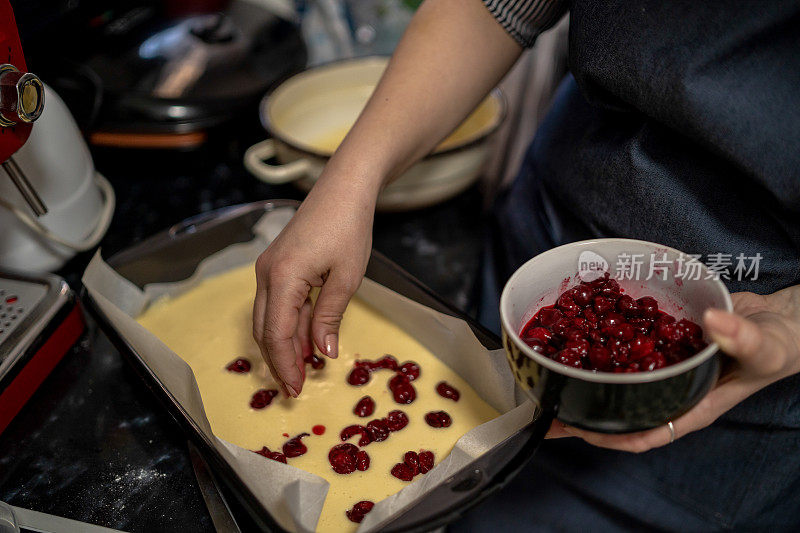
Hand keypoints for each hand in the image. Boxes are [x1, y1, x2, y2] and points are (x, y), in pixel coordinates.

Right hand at [252, 177, 374, 396]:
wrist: (343, 188)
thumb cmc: (348, 227)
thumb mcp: (347, 276)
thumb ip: (330, 316)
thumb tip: (324, 352)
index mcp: (282, 277)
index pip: (276, 334)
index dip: (285, 365)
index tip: (296, 389)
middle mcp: (267, 274)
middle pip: (265, 330)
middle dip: (279, 361)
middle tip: (296, 388)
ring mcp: (269, 268)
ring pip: (269, 318)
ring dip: (284, 344)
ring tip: (302, 370)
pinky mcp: (278, 264)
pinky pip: (278, 303)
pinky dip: (290, 324)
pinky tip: (304, 341)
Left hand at [545, 286, 799, 451]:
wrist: (782, 321)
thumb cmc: (778, 346)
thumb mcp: (766, 347)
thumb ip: (742, 339)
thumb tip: (714, 324)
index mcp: (691, 405)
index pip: (644, 432)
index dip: (608, 436)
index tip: (576, 429)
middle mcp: (671, 390)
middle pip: (620, 409)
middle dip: (583, 411)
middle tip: (546, 404)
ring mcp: (664, 367)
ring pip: (619, 378)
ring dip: (587, 376)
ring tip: (550, 372)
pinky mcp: (663, 342)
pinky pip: (630, 346)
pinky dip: (606, 341)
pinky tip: (582, 328)